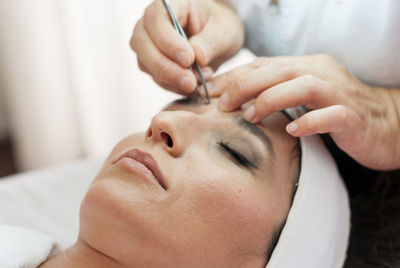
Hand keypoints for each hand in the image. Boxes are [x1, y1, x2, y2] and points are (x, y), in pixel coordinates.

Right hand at [131, 0, 243, 94]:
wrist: (218, 39)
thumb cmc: (220, 27)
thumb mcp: (225, 30)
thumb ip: (211, 41)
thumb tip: (197, 57)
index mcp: (168, 4)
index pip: (156, 20)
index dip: (169, 42)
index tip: (188, 59)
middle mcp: (150, 23)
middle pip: (142, 45)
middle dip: (166, 67)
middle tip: (190, 82)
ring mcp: (147, 45)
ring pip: (146, 65)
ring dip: (171, 79)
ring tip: (199, 82)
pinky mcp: (152, 64)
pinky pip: (156, 78)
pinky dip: (174, 86)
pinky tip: (194, 85)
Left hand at [209, 54, 399, 169]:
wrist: (387, 123)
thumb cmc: (337, 110)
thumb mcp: (305, 96)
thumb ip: (278, 92)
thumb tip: (238, 101)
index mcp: (307, 67)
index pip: (265, 65)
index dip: (236, 76)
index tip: (211, 91)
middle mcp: (322, 73)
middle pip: (280, 71)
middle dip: (246, 85)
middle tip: (222, 104)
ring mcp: (340, 93)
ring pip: (303, 86)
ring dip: (272, 99)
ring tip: (250, 116)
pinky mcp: (354, 117)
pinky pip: (331, 115)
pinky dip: (309, 122)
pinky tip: (291, 131)